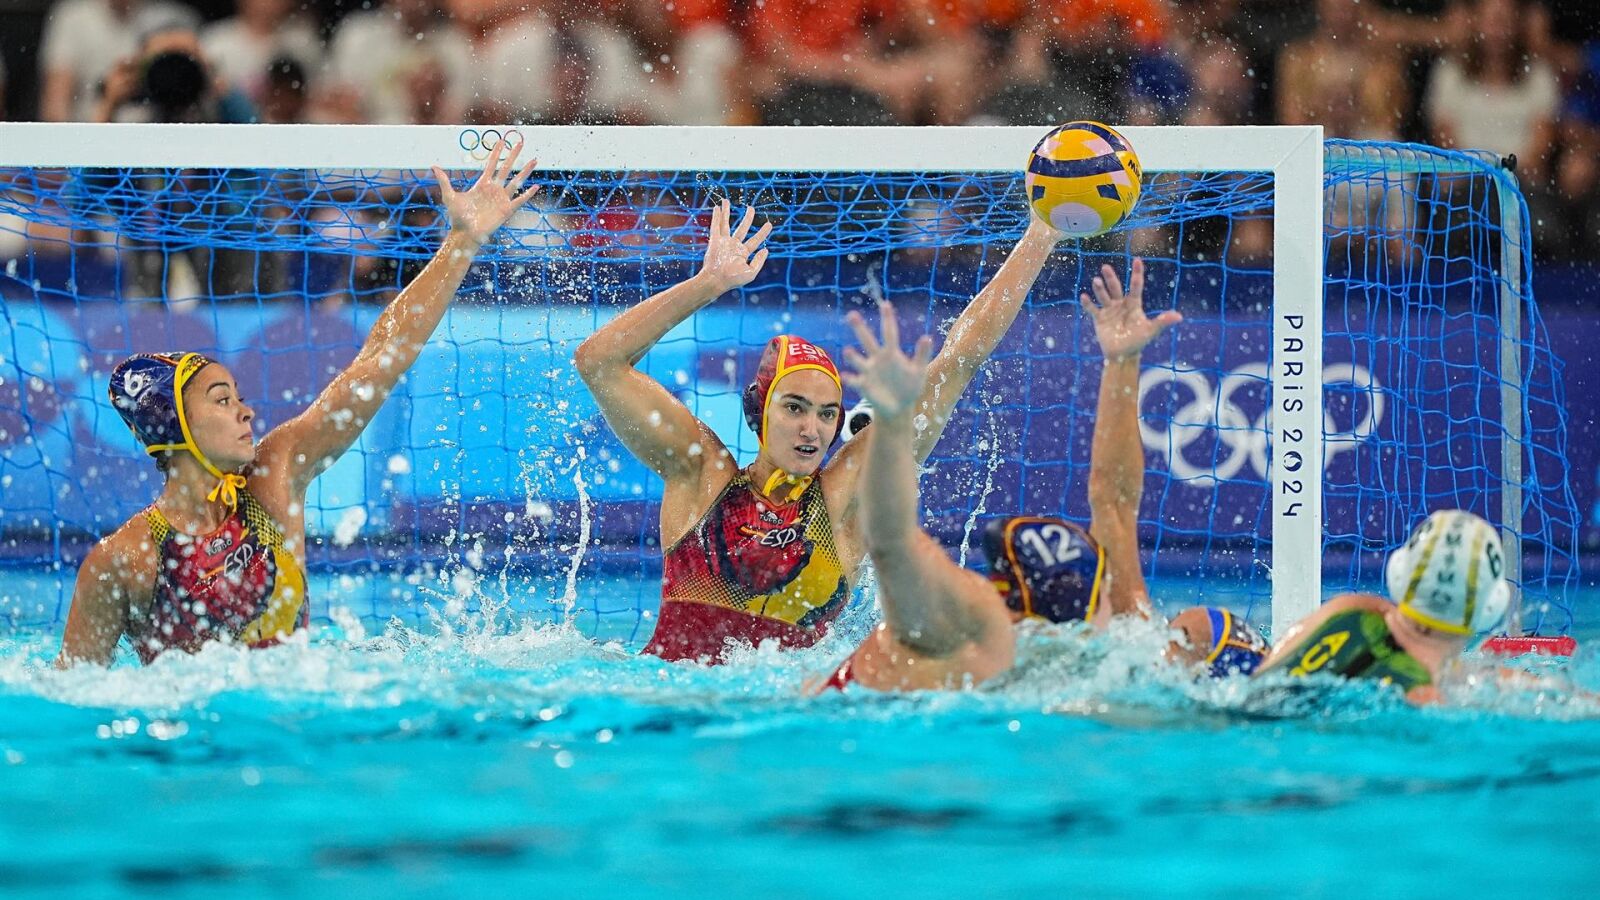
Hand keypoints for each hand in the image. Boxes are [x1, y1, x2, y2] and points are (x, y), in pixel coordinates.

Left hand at [430, 138, 539, 249]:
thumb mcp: (449, 196)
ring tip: (534, 160)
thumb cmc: (457, 217)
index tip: (501, 140)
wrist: (465, 233)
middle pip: (506, 168)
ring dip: (525, 171)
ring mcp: (502, 199)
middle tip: (520, 142)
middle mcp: (494, 189)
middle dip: (513, 155)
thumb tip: (433, 166)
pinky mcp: (507, 210)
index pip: (492, 164)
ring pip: (516, 181)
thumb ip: (444, 181)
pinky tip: (536, 186)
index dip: (496, 152)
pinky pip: (520, 200)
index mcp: (482, 184)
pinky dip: (527, 194)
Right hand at [697, 200, 771, 292]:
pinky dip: (716, 216)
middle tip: (751, 208)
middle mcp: (733, 246)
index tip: (769, 224)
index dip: (763, 232)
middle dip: (747, 218)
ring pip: (726, 224)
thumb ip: (759, 261)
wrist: (716, 280)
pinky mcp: (715, 240)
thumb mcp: (751, 272)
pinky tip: (717, 208)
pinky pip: (716, 226)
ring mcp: (724, 242)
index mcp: (742, 253)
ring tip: (726, 201)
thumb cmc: (733, 279)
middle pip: (742, 228)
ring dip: (726, 212)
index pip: (755, 240)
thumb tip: (766, 250)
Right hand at [841, 302, 934, 422]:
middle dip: (859, 328)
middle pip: (867, 340)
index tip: (885, 304)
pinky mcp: (864, 386)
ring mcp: (869, 372)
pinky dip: (850, 378)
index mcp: (891, 353)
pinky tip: (846, 375)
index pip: (889, 332)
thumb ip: (922, 354)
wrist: (900, 407)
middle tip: (852, 315)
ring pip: (858, 360)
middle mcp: (877, 359)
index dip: (887, 319)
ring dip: (852, 356)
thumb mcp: (919, 370)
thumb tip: (927, 337)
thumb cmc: (910, 386)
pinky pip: (855, 381)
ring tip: (848, 351)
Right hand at [1081, 259, 1181, 361]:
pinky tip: (1083, 297)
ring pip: (1103, 296)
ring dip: (1099, 289)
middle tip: (1106, 268)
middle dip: (1111, 278)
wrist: (1123, 355)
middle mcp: (1121, 304)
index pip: (1136, 285)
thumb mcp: (1151, 331)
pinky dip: (1087, 304)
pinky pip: (1092, 309)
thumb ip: (1162, 322)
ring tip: (1096, 281)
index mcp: (1134, 304)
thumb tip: (1179, 317)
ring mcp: (1109, 310)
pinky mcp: (1099, 319)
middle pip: (1116, 287)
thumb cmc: (1138, 341)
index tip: (1137, 260)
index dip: (1137, 273)